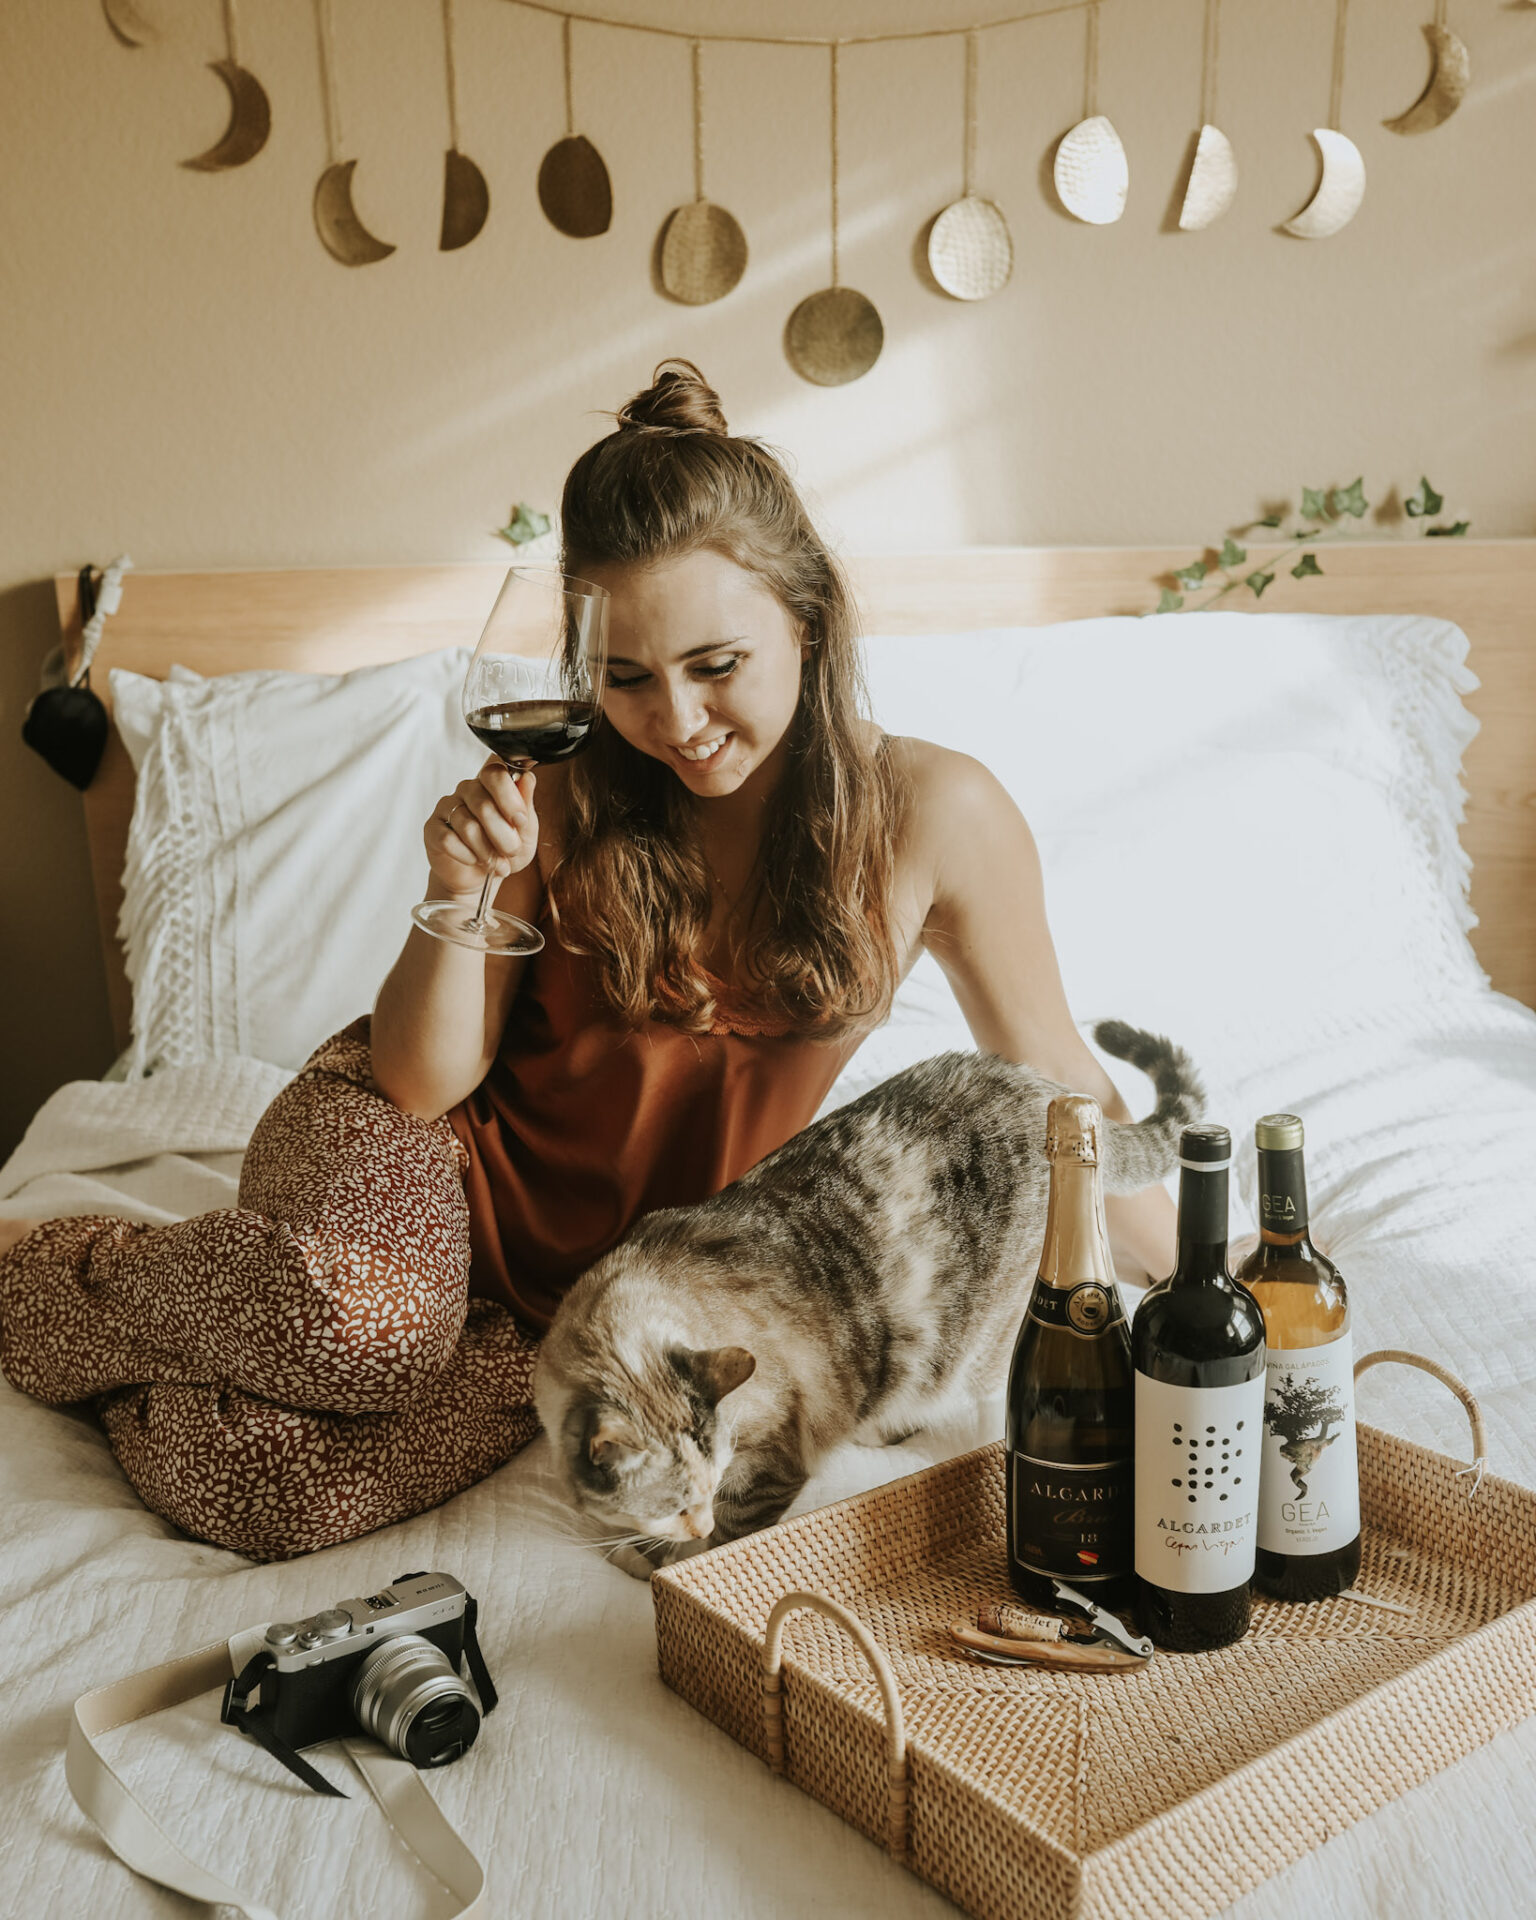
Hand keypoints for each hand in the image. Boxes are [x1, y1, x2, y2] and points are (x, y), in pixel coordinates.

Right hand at [424, 760, 537, 900]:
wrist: (481, 877)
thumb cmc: (504, 849)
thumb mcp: (525, 831)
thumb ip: (526, 804)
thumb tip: (527, 777)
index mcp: (491, 784)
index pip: (495, 772)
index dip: (510, 797)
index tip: (520, 820)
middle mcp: (467, 789)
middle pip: (483, 804)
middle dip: (503, 835)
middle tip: (512, 850)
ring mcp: (447, 807)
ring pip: (467, 827)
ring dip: (487, 851)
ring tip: (496, 863)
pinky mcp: (432, 828)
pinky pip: (448, 840)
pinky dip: (466, 855)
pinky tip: (474, 860)